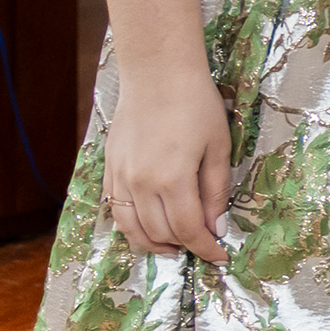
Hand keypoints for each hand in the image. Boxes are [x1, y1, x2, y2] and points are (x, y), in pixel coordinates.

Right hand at [103, 53, 232, 262]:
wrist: (157, 74)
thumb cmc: (196, 105)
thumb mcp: (217, 147)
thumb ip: (215, 190)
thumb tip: (215, 226)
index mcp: (171, 179)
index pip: (188, 229)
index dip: (205, 248)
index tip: (220, 256)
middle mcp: (140, 184)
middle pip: (160, 233)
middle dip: (183, 247)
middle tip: (202, 249)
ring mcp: (120, 177)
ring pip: (132, 228)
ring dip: (153, 244)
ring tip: (175, 248)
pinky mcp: (109, 169)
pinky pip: (116, 209)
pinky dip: (132, 226)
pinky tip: (148, 227)